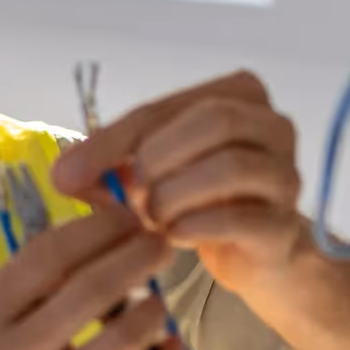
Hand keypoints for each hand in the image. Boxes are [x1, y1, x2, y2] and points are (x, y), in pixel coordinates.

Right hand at [0, 208, 191, 349]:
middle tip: (161, 243)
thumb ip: (23, 281)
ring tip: (156, 300)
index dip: (99, 228)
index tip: (127, 217)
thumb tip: (95, 230)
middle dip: (138, 256)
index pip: (50, 255)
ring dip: (153, 309)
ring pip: (124, 340)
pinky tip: (170, 348)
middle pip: (92, 290)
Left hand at [52, 70, 306, 293]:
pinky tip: (173, 237)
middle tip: (130, 194)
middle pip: (214, 120)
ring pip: (231, 166)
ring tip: (152, 217)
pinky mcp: (284, 225)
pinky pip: (239, 218)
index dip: (111, 140)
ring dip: (175, 194)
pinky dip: (195, 228)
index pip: (166, 107)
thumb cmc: (199, 201)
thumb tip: (62, 174)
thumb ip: (108, 164)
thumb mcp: (150, 172)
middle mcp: (274, 125)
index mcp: (239, 94)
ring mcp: (286, 175)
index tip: (68, 175)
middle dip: (158, 158)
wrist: (253, 255)